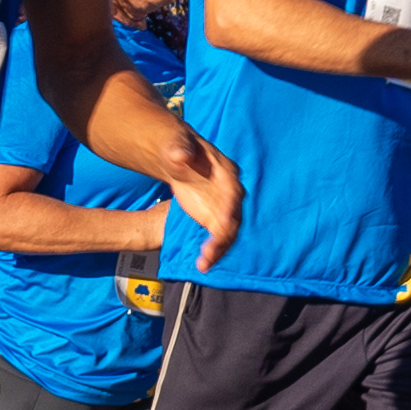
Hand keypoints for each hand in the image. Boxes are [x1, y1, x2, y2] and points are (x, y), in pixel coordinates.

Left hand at [161, 143, 245, 266]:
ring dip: (218, 249)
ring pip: (228, 232)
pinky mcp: (215, 217)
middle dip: (224, 236)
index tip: (223, 222)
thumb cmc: (177, 148)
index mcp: (226, 171)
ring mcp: (224, 206)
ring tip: (204, 263)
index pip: (233, 191)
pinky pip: (219, 238)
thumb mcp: (175, 146)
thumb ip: (178, 149)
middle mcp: (230, 191)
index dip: (229, 208)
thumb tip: (181, 155)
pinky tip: (202, 263)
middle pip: (234, 216)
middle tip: (210, 252)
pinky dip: (212, 251)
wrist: (176, 156)